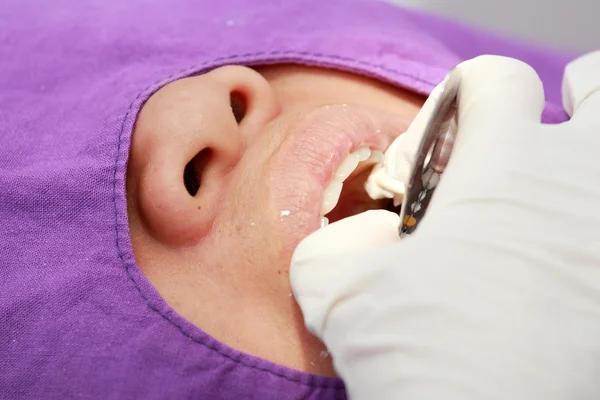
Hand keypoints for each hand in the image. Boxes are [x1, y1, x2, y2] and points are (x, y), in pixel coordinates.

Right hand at [290, 53, 599, 399]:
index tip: (443, 147)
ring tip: (556, 203)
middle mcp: (580, 181)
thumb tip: (366, 232)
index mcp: (502, 167)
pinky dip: (588, 240)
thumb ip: (336, 240)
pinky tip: (565, 273)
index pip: (495, 79)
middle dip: (573, 99)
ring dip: (585, 167)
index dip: (463, 98)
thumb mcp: (334, 288)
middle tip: (537, 147)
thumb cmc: (420, 359)